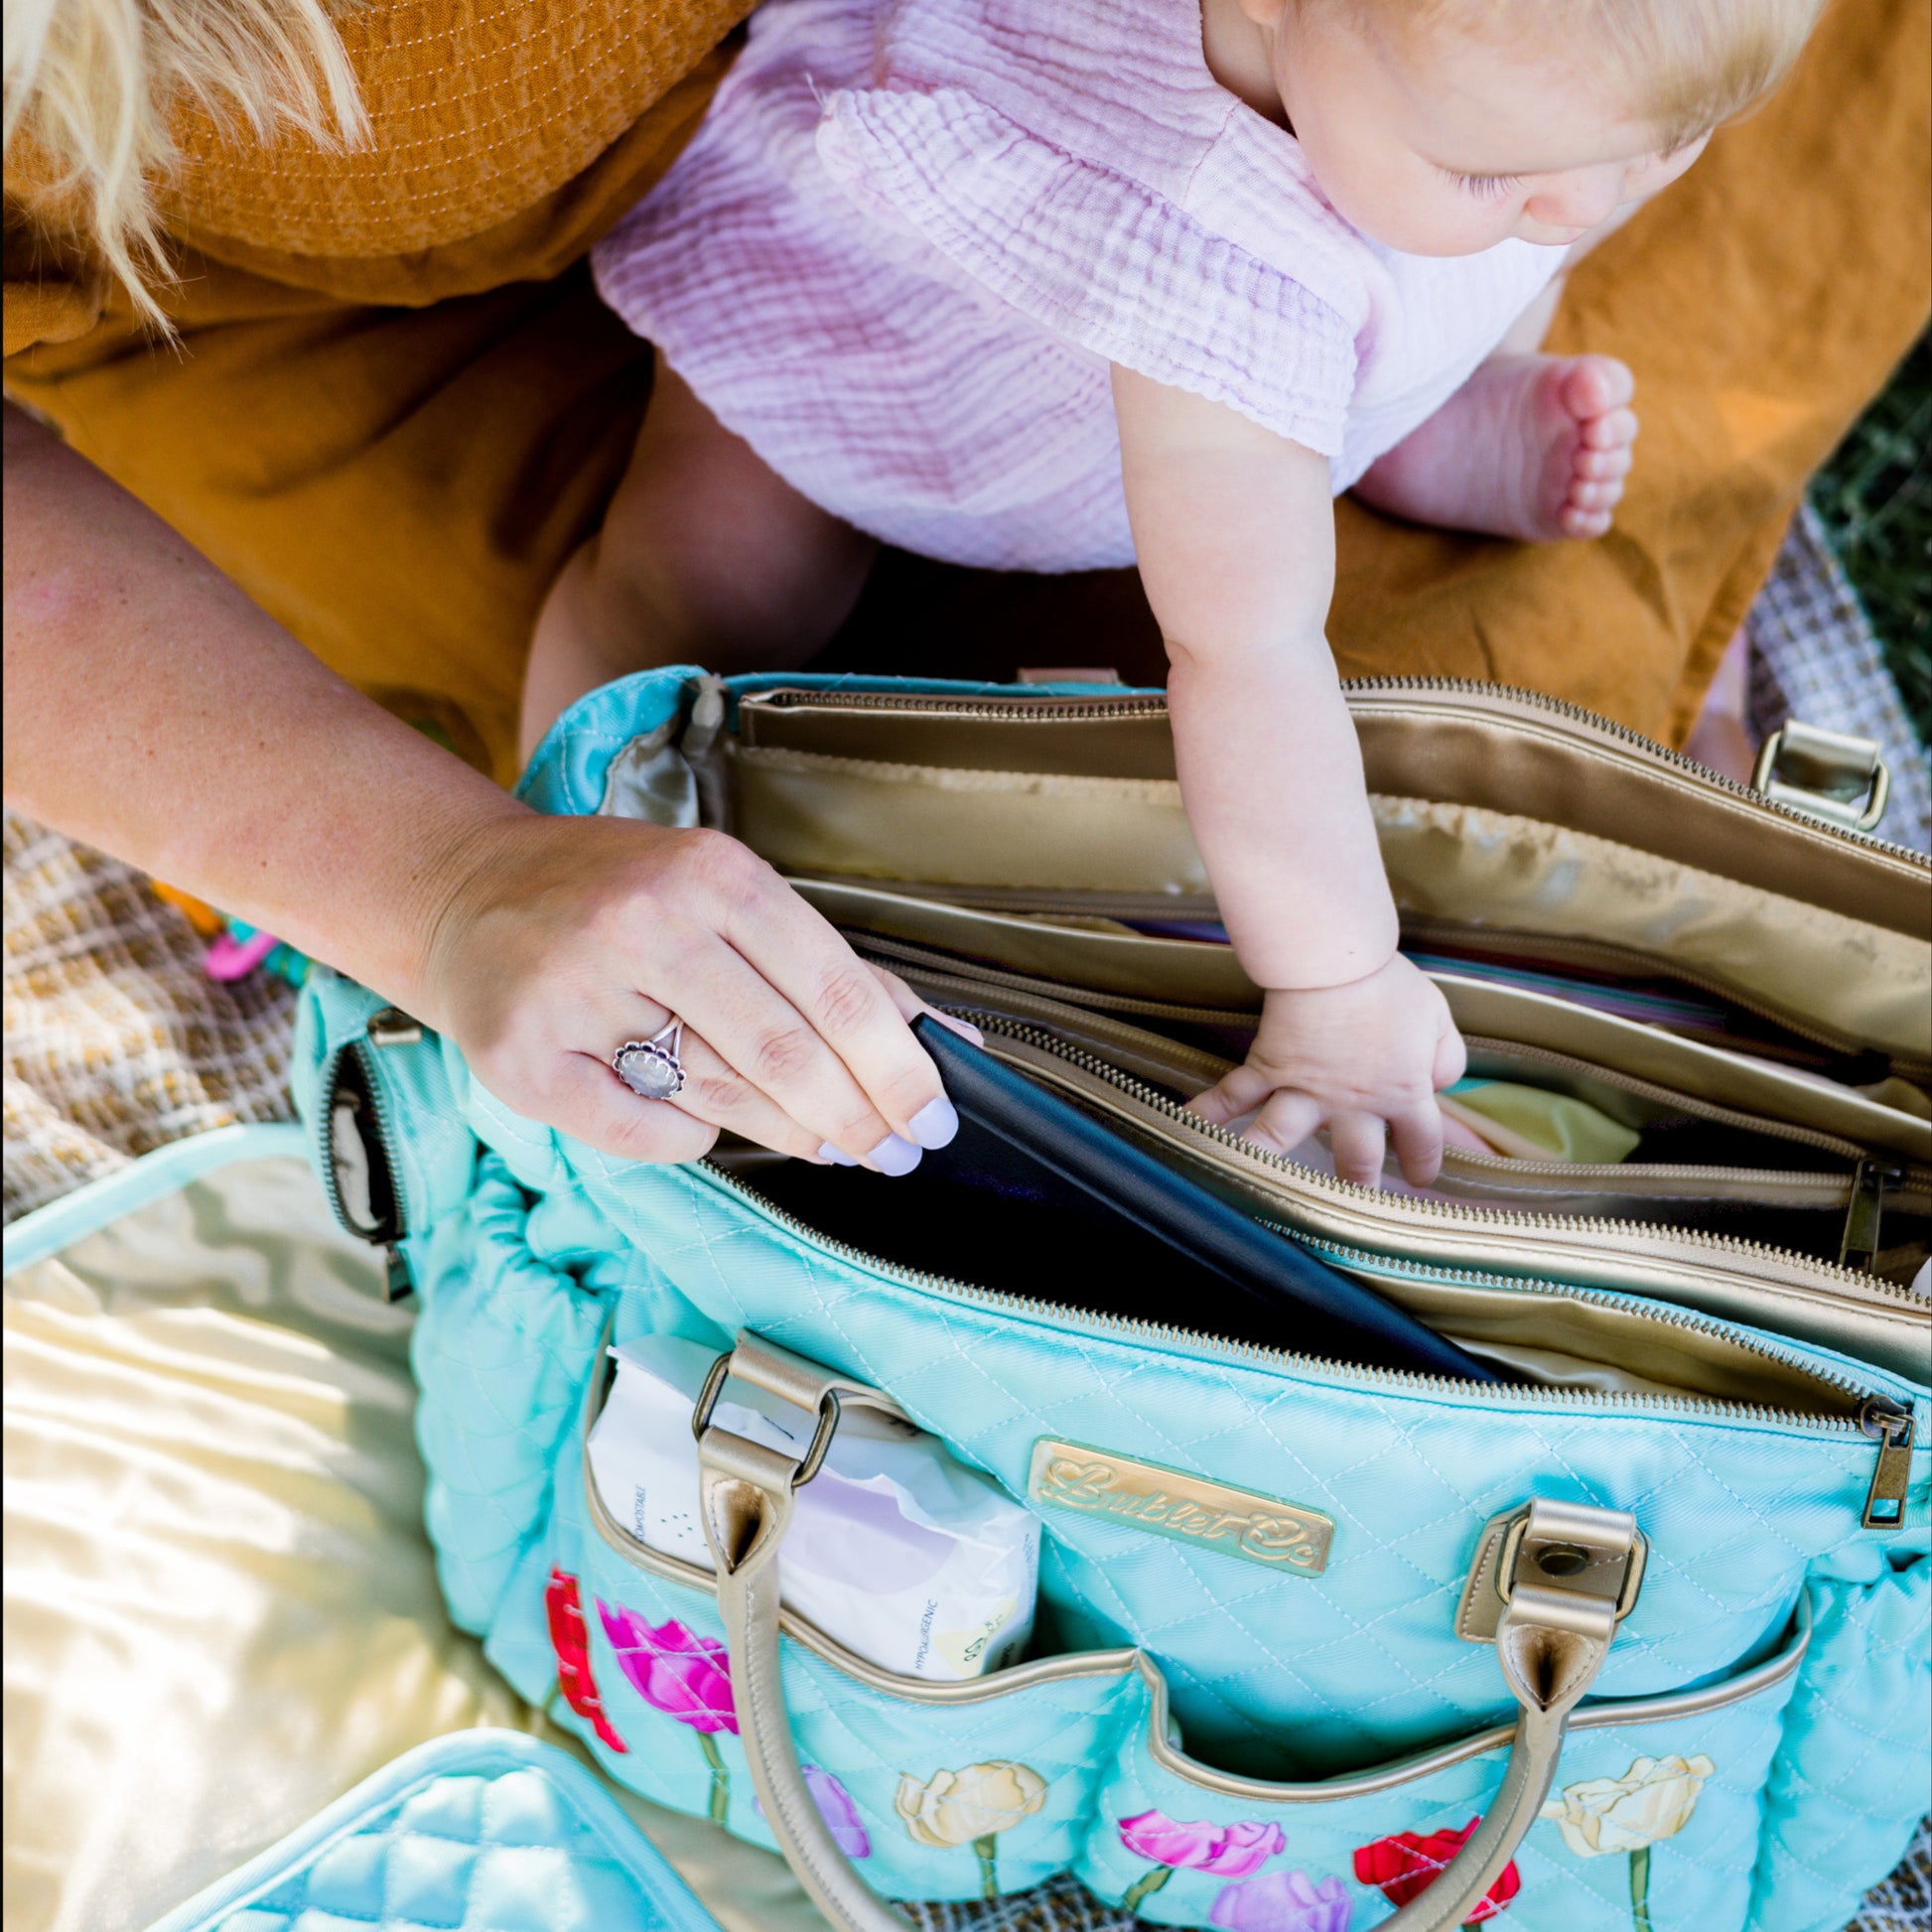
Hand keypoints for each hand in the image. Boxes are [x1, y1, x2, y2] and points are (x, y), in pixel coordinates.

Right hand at [414, 812, 964, 1169]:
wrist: (470, 891)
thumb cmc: (615, 894)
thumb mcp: (725, 892)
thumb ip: (825, 963)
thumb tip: (940, 1035)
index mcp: (710, 873)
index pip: (832, 987)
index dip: (895, 1065)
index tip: (932, 1116)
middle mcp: (644, 923)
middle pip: (784, 1050)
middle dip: (856, 1116)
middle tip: (893, 1152)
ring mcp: (577, 990)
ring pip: (719, 1094)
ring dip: (790, 1133)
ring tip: (830, 1146)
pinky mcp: (523, 1054)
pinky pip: (641, 1130)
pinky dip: (687, 1139)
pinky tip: (706, 1127)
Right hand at [1189, 954, 1465, 1187]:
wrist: (1335, 959)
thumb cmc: (1389, 985)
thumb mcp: (1438, 1019)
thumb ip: (1446, 1059)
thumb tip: (1439, 1083)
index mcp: (1402, 1092)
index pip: (1421, 1144)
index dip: (1424, 1167)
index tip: (1420, 1179)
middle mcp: (1353, 1104)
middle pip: (1356, 1164)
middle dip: (1357, 1188)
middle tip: (1352, 1207)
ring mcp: (1305, 1091)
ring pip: (1284, 1141)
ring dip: (1267, 1167)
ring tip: (1251, 1196)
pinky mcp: (1268, 1068)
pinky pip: (1233, 1095)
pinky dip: (1207, 1113)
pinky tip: (1186, 1130)